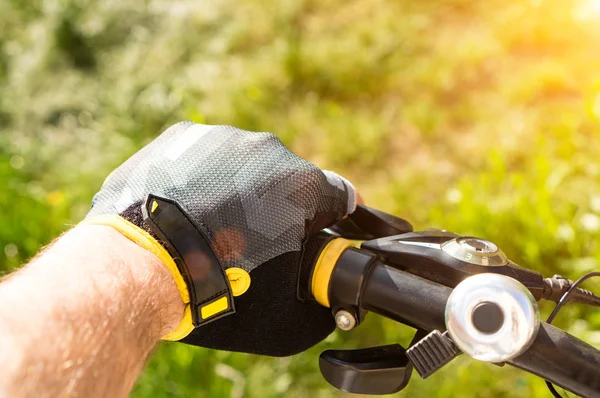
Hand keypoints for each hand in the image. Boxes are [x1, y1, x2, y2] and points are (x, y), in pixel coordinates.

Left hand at [86, 122, 357, 355]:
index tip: (320, 233)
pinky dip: (202, 180)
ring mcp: (222, 137)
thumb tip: (328, 305)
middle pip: (288, 180)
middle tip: (253, 242)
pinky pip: (205, 157)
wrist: (140, 268)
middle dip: (279, 208)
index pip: (339, 198)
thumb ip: (321, 308)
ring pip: (244, 165)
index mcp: (304, 185)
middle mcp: (268, 149)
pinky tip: (186, 210)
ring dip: (239, 190)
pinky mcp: (182, 137)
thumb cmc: (218, 295)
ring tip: (213, 228)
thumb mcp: (287, 320)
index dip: (333, 220)